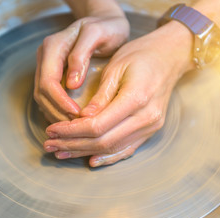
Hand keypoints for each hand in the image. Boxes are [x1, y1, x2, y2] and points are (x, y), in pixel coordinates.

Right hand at [34, 14, 128, 122]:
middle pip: (41, 93)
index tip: (77, 115)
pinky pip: (48, 96)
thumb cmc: (106, 27)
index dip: (60, 102)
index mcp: (53, 47)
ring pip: (42, 97)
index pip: (48, 82)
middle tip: (76, 126)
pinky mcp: (53, 73)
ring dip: (55, 114)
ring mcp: (47, 65)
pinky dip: (56, 110)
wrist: (106, 21)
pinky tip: (70, 119)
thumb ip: (81, 55)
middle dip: (57, 112)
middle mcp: (45, 57)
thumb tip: (71, 84)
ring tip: (74, 127)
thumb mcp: (97, 34)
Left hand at [44, 21, 194, 166]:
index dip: (72, 131)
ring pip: (112, 148)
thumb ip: (100, 96)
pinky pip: (127, 149)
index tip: (52, 130)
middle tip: (49, 144)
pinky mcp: (151, 130)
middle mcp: (146, 118)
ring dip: (84, 152)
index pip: (97, 125)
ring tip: (61, 152)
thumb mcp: (116, 67)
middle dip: (73, 144)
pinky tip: (90, 160)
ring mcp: (151, 127)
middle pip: (103, 141)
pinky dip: (108, 156)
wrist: (170, 57)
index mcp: (136, 99)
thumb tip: (82, 119)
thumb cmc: (141, 55)